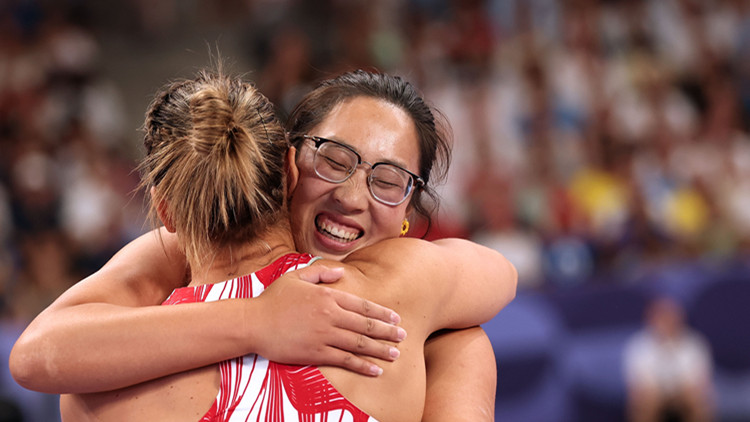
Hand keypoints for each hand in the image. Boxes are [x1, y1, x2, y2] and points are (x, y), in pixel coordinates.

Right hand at [252, 264, 404, 375]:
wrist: (252, 322)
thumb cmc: (272, 299)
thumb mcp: (296, 277)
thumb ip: (320, 272)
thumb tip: (340, 271)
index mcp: (327, 296)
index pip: (362, 305)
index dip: (381, 313)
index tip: (395, 318)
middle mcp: (330, 315)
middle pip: (365, 325)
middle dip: (387, 331)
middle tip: (403, 336)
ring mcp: (324, 335)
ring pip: (359, 343)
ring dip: (380, 349)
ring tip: (395, 354)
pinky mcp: (316, 353)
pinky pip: (345, 360)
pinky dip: (362, 365)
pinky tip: (375, 369)